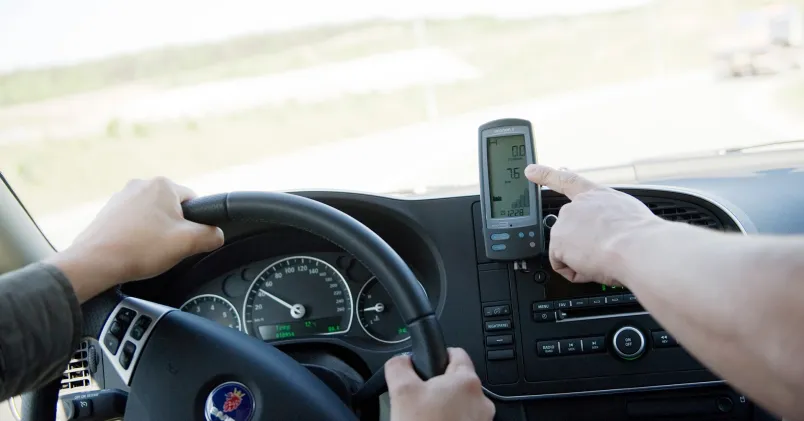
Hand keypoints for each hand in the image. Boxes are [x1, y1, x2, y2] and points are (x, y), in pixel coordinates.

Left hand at [48, 177, 223, 301]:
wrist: (95, 262)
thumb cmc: (139, 249)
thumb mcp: (188, 243)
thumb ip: (212, 235)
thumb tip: (217, 235)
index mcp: (163, 185)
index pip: (195, 202)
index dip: (196, 225)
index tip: (186, 240)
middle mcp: (141, 185)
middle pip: (173, 210)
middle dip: (174, 229)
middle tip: (167, 249)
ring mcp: (122, 197)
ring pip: (153, 217)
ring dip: (155, 233)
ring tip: (148, 252)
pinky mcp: (109, 212)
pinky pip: (134, 223)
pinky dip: (137, 236)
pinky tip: (134, 251)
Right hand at [385, 348, 493, 420]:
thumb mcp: (401, 392)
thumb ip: (399, 366)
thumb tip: (401, 360)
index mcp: (466, 381)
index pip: (456, 354)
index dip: (438, 356)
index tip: (427, 364)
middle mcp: (481, 401)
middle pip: (456, 382)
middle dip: (437, 388)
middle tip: (418, 398)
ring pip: (459, 405)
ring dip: (443, 408)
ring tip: (424, 419)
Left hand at [524, 165, 661, 284]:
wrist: (638, 247)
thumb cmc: (641, 234)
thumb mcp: (628, 214)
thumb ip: (610, 215)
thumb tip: (612, 229)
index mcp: (596, 196)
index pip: (568, 181)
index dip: (547, 175)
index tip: (530, 170)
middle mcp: (577, 206)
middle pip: (570, 230)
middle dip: (583, 245)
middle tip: (606, 250)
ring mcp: (565, 223)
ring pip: (568, 250)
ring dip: (582, 259)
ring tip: (605, 256)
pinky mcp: (558, 242)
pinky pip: (563, 265)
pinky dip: (577, 272)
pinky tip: (593, 265)